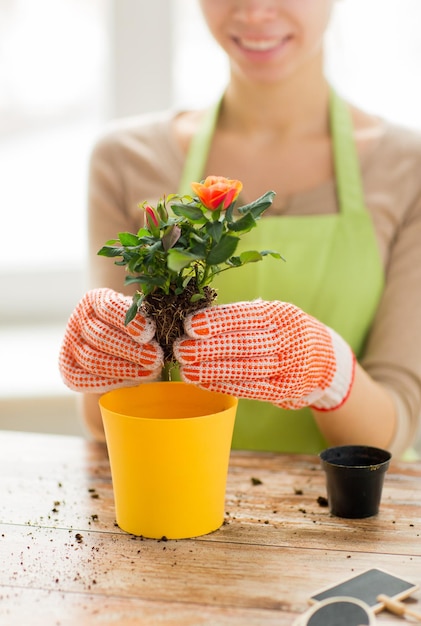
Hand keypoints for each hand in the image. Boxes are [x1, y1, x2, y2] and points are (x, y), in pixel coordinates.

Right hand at [59, 288, 162, 391]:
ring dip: (124, 368)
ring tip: (150, 371)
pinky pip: (84, 379)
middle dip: (131, 349)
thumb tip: (166, 324)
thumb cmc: (141, 326)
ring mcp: (71, 345)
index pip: (109, 307)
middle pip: (101, 336)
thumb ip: (150, 317)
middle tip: (156, 357)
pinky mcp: (69, 370)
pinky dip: (110, 381)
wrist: (123, 345)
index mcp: (94, 300)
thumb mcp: (145, 314)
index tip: (149, 333)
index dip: (129, 321)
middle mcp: (78, 320)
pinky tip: (133, 381)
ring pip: (93, 359)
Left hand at [174, 300, 354, 409]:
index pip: (246, 316)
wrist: (327, 360)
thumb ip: (242, 317)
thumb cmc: (285, 331)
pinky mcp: (285, 390)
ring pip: (246, 369)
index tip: (190, 325)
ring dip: (212, 371)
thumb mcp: (273, 315)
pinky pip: (252, 389)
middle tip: (181, 349)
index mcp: (282, 314)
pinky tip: (203, 382)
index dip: (218, 321)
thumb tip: (197, 322)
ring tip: (186, 370)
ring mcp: (289, 367)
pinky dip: (225, 385)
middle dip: (209, 348)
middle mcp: (288, 340)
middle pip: (244, 345)